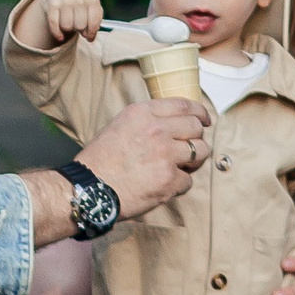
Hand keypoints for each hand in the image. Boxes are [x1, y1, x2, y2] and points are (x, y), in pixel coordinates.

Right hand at [41, 0, 104, 42]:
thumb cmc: (80, 6)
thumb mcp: (92, 10)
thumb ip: (95, 24)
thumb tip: (90, 38)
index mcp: (92, 0)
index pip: (94, 23)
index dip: (91, 33)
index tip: (88, 35)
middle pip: (80, 26)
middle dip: (78, 29)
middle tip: (76, 25)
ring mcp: (65, 0)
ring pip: (67, 27)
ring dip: (67, 29)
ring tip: (68, 22)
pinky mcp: (53, 4)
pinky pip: (54, 25)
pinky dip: (57, 33)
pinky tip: (60, 36)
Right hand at [75, 97, 208, 220]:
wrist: (89, 189)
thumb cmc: (101, 160)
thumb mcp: (120, 126)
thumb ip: (147, 121)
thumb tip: (173, 124)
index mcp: (143, 113)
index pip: (184, 105)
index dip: (200, 112)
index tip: (204, 120)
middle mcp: (157, 130)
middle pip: (196, 128)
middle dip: (196, 139)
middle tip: (188, 149)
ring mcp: (165, 155)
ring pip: (200, 152)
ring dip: (193, 161)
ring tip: (179, 168)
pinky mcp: (169, 180)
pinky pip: (188, 181)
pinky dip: (178, 185)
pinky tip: (163, 186)